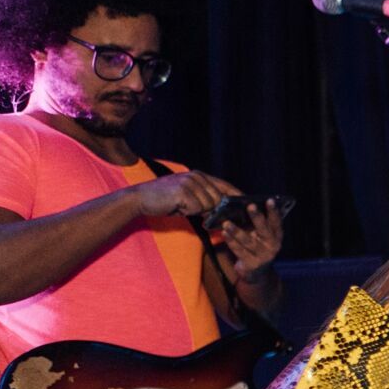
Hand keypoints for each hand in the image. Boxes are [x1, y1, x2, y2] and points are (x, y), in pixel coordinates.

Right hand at [124, 170, 238, 219]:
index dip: (237, 195)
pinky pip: (197, 208)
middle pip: (218, 199)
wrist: (140, 198)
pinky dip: (189, 212)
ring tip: (182, 206)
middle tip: (196, 212)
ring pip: (209, 205)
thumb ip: (204, 201)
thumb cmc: (165, 201)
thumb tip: (221, 212)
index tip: (249, 203)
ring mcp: (190, 182)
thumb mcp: (187, 197)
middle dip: (213, 210)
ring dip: (197, 211)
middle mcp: (196, 176)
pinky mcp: (183, 191)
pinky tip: (177, 206)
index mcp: (199, 176)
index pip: (225, 185)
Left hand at [220, 200, 283, 282]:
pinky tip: (224, 234)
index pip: (276, 222)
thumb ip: (259, 225)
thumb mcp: (262, 237)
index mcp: (276, 237)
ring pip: (248, 241)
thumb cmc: (257, 248)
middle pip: (264, 230)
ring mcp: (262, 256)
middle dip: (257, 217)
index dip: (273, 212)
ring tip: (226, 223)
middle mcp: (272, 246)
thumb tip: (247, 206)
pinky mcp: (251, 264)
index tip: (269, 200)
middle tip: (250, 206)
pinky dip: (231, 242)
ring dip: (237, 231)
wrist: (257, 273)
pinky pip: (239, 251)